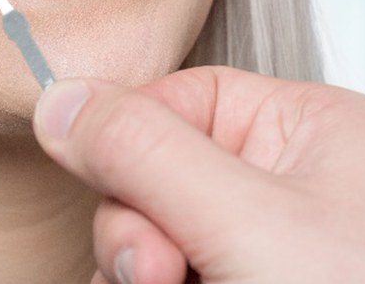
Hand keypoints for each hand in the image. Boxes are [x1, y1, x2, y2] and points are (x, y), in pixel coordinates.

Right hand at [33, 66, 364, 283]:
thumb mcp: (250, 224)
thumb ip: (146, 151)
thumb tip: (62, 102)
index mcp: (302, 129)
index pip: (175, 99)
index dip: (128, 143)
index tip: (114, 190)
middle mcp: (286, 184)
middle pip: (156, 176)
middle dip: (138, 231)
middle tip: (157, 274)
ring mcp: (270, 247)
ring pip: (157, 237)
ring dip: (142, 272)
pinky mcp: (252, 283)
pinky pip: (173, 275)